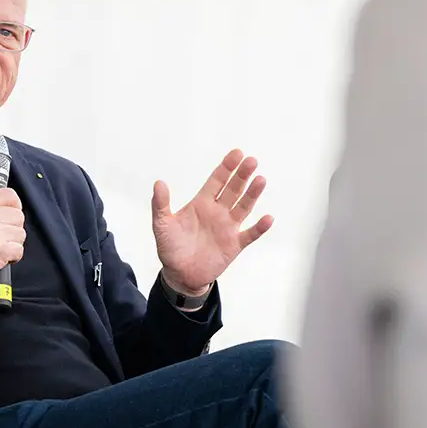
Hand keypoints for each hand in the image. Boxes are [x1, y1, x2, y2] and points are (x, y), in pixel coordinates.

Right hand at [0, 188, 25, 299]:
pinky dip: (13, 256)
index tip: (10, 215)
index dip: (15, 207)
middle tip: (1, 236)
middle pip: (19, 216)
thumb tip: (11, 208)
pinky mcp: (0, 250)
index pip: (10, 195)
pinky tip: (0, 256)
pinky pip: (19, 250)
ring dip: (13, 243)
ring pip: (20, 234)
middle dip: (13, 228)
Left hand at [152, 149, 272, 294]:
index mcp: (201, 204)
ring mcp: (228, 228)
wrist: (180, 274)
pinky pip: (250, 234)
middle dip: (242, 175)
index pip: (216, 181)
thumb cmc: (170, 247)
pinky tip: (267, 218)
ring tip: (260, 180)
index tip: (237, 153)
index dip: (226, 167)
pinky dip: (259, 227)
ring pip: (243, 207)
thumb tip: (159, 183)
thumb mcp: (162, 224)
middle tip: (251, 161)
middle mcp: (217, 212)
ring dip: (252, 194)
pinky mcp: (234, 245)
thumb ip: (161, 204)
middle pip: (233, 189)